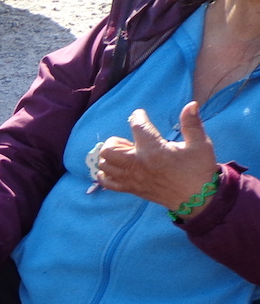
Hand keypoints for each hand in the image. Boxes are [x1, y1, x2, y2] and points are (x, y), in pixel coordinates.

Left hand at [95, 104, 218, 209]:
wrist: (197, 199)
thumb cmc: (199, 169)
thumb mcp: (200, 144)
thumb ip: (192, 124)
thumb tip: (191, 104)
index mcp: (154, 150)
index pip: (137, 127)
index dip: (137, 117)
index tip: (140, 115)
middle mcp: (137, 164)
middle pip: (109, 149)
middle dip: (115, 141)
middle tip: (130, 142)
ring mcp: (131, 178)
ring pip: (104, 164)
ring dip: (110, 156)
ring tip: (126, 155)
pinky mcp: (130, 189)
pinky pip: (107, 182)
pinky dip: (106, 174)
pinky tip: (117, 168)